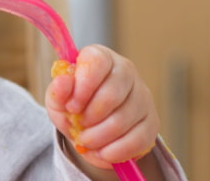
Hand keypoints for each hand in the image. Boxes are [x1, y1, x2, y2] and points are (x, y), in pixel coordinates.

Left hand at [45, 45, 159, 169]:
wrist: (90, 127)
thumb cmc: (74, 105)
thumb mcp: (58, 99)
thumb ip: (58, 91)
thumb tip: (63, 82)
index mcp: (101, 58)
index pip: (97, 62)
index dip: (83, 86)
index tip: (71, 106)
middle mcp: (126, 72)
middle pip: (111, 94)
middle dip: (90, 117)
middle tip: (78, 126)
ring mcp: (143, 96)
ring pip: (123, 120)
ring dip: (99, 137)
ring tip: (86, 141)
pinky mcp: (152, 122)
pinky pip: (137, 140)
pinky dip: (115, 151)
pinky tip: (102, 152)